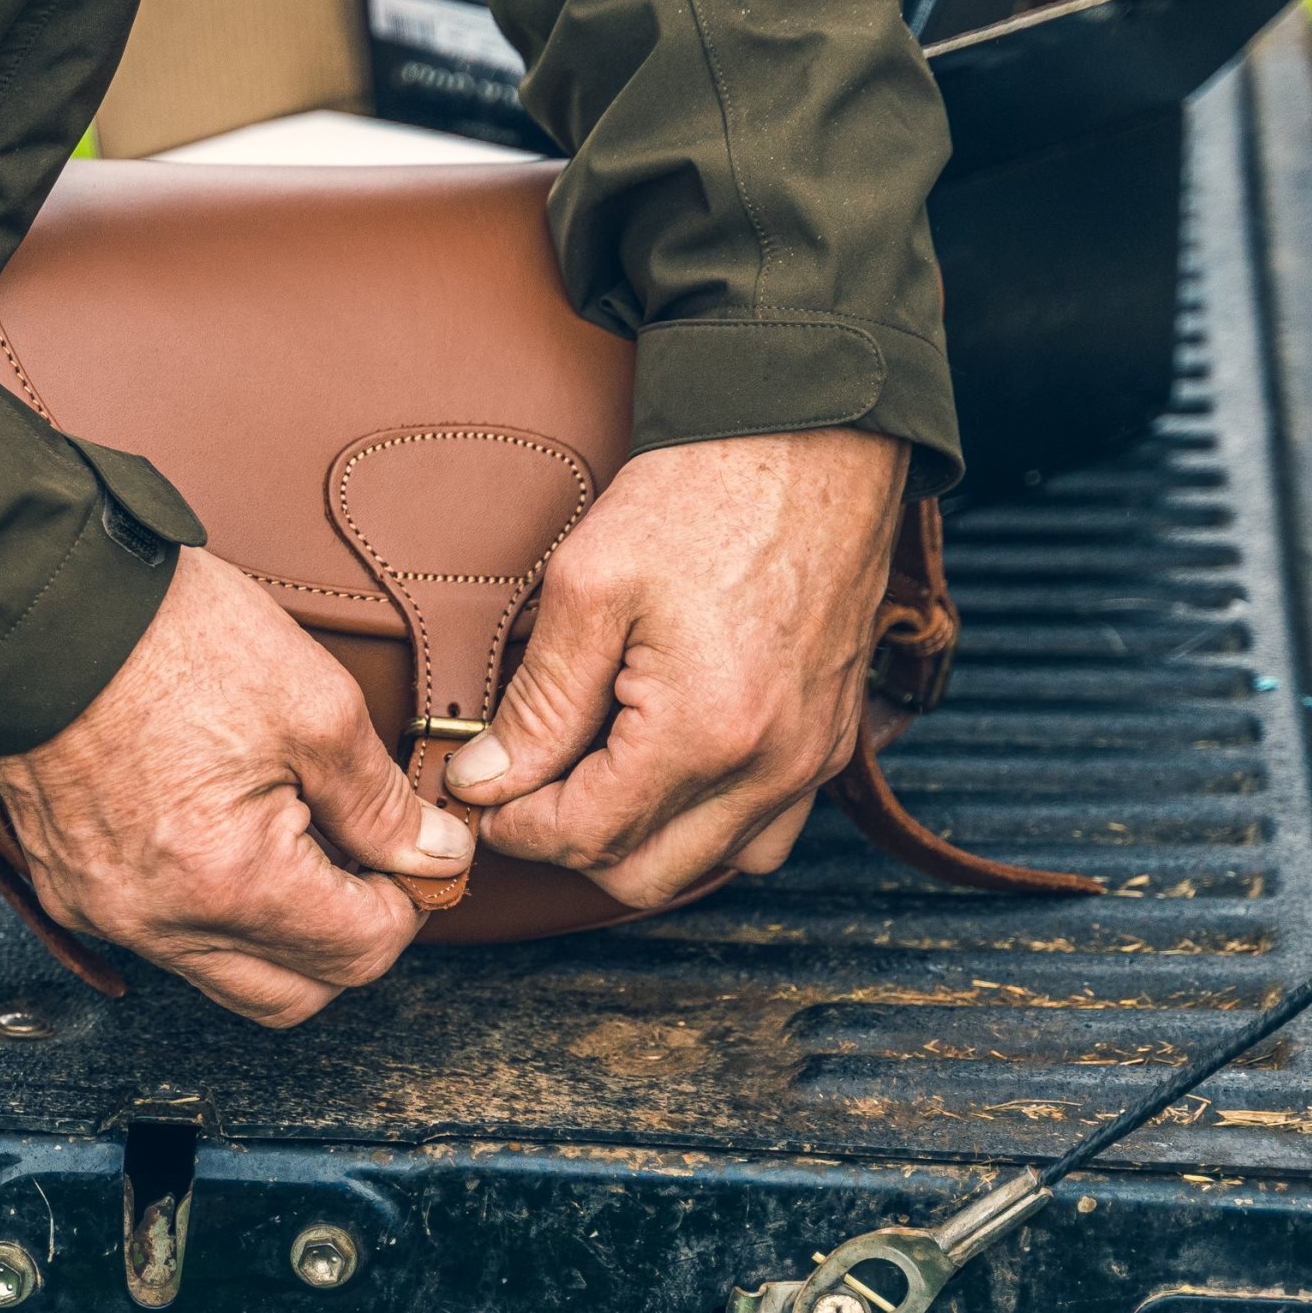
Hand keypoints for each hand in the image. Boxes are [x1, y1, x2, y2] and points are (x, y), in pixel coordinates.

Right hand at [0, 546, 472, 1026]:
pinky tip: (228, 836)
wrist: (40, 606)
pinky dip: (211, 910)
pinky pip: (163, 937)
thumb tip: (434, 855)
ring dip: (279, 931)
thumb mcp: (315, 706)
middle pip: (293, 993)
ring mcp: (106, 912)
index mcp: (230, 882)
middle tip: (369, 860)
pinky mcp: (69, 888)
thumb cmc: (172, 640)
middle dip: (348, 939)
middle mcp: (161, 922)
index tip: (420, 854)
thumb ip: (382, 804)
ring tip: (297, 840)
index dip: (410, 903)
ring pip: (225, 973)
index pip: (359, 952)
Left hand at [443, 429, 906, 904]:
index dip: (514, 825)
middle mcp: (772, 767)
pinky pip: (763, 830)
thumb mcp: (589, 587)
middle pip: (645, 876)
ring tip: (592, 773)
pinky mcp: (830, 741)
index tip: (481, 791)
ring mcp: (811, 760)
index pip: (587, 838)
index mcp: (707, 733)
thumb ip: (537, 704)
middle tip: (525, 786)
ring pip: (709, 867)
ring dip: (640, 842)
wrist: (813, 436)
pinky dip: (704, 823)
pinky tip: (660, 764)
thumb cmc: (702, 495)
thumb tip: (486, 781)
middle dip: (570, 844)